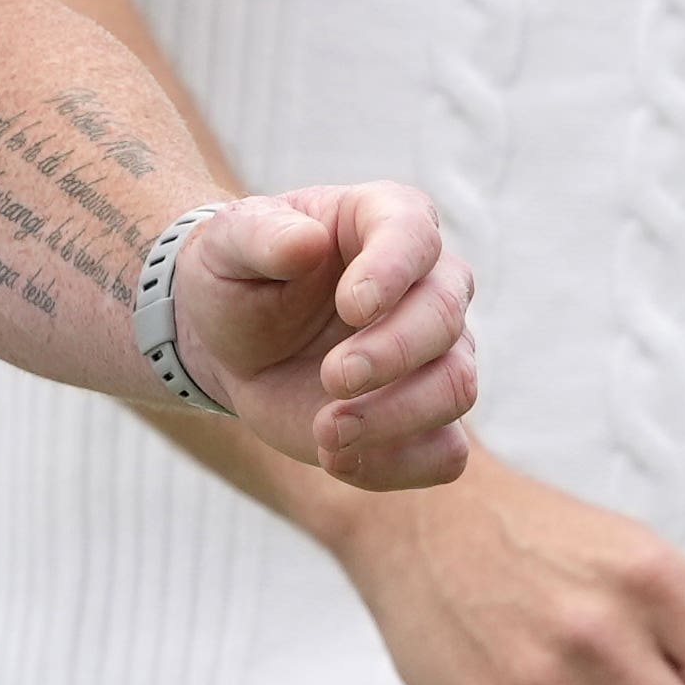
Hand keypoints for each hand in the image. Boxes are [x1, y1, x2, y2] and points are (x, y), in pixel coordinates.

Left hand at [173, 183, 479, 488]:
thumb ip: (261, 235)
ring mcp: (437, 354)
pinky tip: (337, 458)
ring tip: (326, 431)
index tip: (349, 306)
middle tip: (331, 378)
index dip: (392, 271)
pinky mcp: (425, 419)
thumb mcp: (227, 244)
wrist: (233, 345)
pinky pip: (446, 453)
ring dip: (394, 417)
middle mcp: (428, 284)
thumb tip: (307, 242)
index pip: (413, 234)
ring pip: (457, 386)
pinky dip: (397, 464)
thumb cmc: (238, 278)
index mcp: (384, 220)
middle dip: (391, 354)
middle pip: (445, 318)